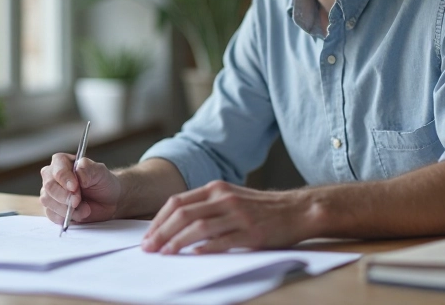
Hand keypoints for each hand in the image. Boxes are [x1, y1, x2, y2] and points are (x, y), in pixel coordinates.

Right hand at [39, 152, 121, 224]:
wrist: (108, 201)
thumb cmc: (102, 182)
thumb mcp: (100, 172)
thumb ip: (88, 168)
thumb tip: (77, 172)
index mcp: (62, 162)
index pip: (57, 170)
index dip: (65, 179)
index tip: (75, 187)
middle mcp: (52, 176)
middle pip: (50, 186)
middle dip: (65, 196)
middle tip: (78, 201)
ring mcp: (50, 193)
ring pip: (48, 201)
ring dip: (67, 209)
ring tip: (85, 209)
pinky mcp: (52, 209)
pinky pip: (51, 215)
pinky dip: (64, 217)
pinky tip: (77, 214)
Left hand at [140, 181, 311, 253]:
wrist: (296, 210)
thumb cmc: (261, 208)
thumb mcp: (231, 198)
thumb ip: (207, 206)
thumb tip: (176, 225)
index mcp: (216, 188)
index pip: (177, 202)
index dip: (158, 220)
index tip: (147, 236)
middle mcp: (224, 198)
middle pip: (183, 214)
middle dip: (161, 232)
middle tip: (148, 249)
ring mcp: (238, 214)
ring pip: (198, 228)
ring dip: (177, 242)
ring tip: (165, 254)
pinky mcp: (251, 232)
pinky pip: (223, 241)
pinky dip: (205, 249)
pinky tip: (193, 255)